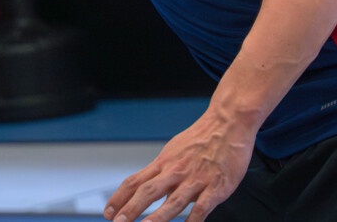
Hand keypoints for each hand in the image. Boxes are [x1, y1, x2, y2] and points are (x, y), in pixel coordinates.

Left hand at [103, 108, 253, 221]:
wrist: (228, 124)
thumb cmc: (201, 139)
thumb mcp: (173, 151)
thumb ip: (161, 171)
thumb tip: (146, 186)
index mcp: (163, 163)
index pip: (134, 182)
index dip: (119, 198)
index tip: (108, 212)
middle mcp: (175, 172)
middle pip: (148, 192)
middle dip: (131, 209)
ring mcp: (195, 180)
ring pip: (173, 202)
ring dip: (157, 217)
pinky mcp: (216, 187)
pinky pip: (202, 207)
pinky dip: (193, 220)